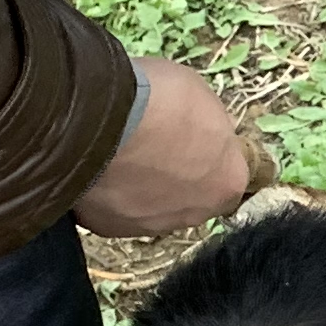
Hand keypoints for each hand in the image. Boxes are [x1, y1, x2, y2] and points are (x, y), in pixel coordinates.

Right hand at [71, 59, 252, 236]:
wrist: (97, 121)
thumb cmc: (159, 100)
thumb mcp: (202, 97)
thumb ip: (209, 126)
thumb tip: (205, 132)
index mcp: (228, 182)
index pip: (228, 173)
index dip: (209, 152)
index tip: (190, 136)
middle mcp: (196, 214)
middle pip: (193, 196)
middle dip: (176, 175)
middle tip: (152, 147)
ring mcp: (152, 226)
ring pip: (152, 208)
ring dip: (143, 188)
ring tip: (120, 158)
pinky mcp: (109, 228)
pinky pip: (114, 211)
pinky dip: (109, 195)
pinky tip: (97, 171)